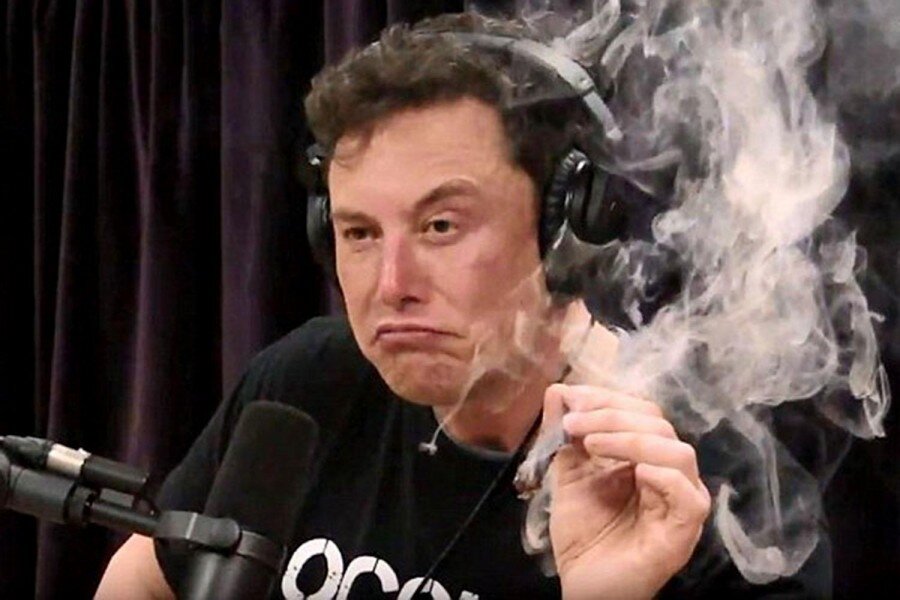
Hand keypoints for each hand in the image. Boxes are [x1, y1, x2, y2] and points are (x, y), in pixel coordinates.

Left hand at [545, 383, 710, 599]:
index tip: (571, 401)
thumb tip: (559, 389)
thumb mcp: (568, 473)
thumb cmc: (584, 533)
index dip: (607, 399)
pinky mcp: (685, 529)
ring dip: (629, 439)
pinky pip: (688, 494)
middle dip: (611, 415)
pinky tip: (633, 473)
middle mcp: (670, 472)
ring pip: (676, 451)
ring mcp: (682, 500)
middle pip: (658, 423)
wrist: (585, 584)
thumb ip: (565, 434)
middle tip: (573, 425)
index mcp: (647, 455)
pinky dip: (661, 475)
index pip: (641, 411)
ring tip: (590, 445)